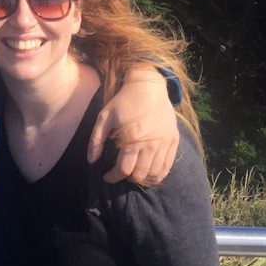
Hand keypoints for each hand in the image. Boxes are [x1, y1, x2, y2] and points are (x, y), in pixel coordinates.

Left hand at [87, 66, 178, 184]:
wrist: (149, 87)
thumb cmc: (124, 101)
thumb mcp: (105, 116)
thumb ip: (96, 140)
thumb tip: (91, 161)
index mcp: (132, 138)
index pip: (123, 170)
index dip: (113, 177)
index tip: (107, 177)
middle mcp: (150, 144)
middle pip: (140, 175)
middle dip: (128, 178)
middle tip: (122, 173)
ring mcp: (164, 143)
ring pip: (155, 174)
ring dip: (143, 179)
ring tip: (135, 174)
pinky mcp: (173, 141)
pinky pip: (167, 166)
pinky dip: (158, 175)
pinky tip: (150, 173)